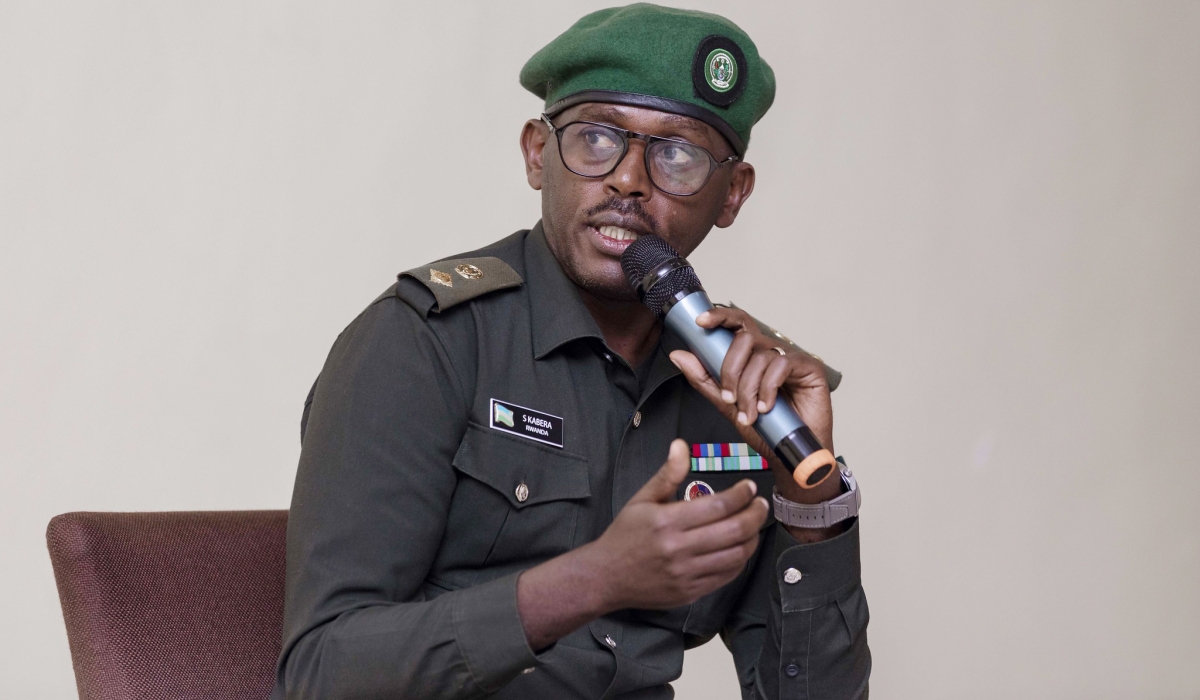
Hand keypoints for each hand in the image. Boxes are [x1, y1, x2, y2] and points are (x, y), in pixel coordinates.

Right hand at [592, 439, 768, 610]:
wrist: (606, 577)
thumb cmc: (625, 535)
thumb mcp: (642, 499)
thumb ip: (667, 474)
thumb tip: (681, 445)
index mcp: (667, 522)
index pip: (718, 505)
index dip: (741, 494)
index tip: (749, 486)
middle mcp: (679, 549)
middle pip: (734, 530)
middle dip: (755, 514)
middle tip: (760, 504)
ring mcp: (686, 574)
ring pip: (736, 555)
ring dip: (752, 538)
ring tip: (754, 525)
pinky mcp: (691, 592)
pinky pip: (727, 576)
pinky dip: (740, 560)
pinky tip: (740, 547)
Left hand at [669, 306, 835, 502]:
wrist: (790, 452)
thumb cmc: (764, 428)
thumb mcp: (726, 404)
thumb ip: (704, 379)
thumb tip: (679, 355)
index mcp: (752, 355)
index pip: (736, 324)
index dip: (719, 317)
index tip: (700, 322)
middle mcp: (771, 351)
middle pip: (745, 338)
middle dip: (730, 369)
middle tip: (729, 398)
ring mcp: (791, 357)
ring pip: (761, 356)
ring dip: (749, 388)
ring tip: (749, 413)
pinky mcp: (809, 367)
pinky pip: (782, 364)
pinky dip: (768, 387)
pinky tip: (767, 407)